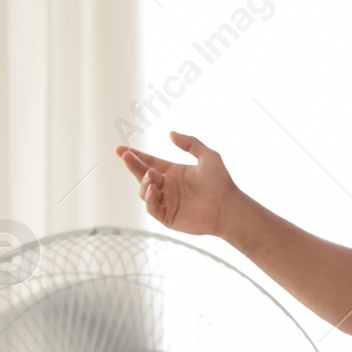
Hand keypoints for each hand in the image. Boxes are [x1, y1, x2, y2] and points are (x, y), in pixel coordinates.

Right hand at [114, 131, 238, 235]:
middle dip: (133, 165)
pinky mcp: (168, 217)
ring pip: (144, 192)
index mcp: (175, 172)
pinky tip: (153, 188)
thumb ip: (190, 143)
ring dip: (143, 182)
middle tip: (125, 156)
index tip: (122, 149)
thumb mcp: (208, 156)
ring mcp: (168, 202)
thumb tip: (171, 133)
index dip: (136, 156)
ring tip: (151, 175)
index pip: (150, 162)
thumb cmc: (221, 183)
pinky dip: (149, 198)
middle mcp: (169, 187)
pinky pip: (152, 208)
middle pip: (143, 175)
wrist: (228, 207)